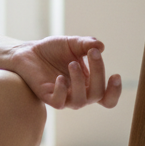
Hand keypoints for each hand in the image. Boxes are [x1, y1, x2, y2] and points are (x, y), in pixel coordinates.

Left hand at [6, 36, 121, 109]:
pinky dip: (61, 90)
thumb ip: (86, 44)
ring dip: (79, 82)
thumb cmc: (53, 50)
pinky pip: (59, 102)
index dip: (115, 92)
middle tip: (93, 53)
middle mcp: (79, 94)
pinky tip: (59, 77)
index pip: (107, 98)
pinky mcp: (48, 97)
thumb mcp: (72, 43)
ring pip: (80, 101)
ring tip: (72, 63)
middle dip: (98, 73)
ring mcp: (64, 97)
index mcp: (88, 85)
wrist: (28, 51)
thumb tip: (100, 46)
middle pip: (97, 94)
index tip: (116, 75)